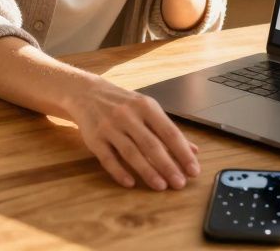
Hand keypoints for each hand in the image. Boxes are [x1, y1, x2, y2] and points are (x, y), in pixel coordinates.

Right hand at [66, 77, 200, 189]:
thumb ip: (168, 130)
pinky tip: (130, 183)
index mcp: (146, 106)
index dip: (182, 153)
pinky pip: (108, 159)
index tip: (193, 170)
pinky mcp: (94, 139)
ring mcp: (109, 127)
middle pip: (151, 144)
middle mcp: (128, 115)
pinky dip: (119, 172)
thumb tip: (193, 151)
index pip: (169, 132)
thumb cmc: (123, 104)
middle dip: (167, 166)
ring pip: (131, 152)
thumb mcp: (147, 109)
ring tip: (161, 186)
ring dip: (147, 171)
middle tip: (180, 183)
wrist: (86, 93)